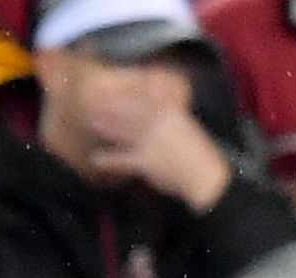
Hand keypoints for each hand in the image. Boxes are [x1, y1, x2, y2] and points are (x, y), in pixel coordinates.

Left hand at [88, 103, 231, 212]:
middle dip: (111, 105)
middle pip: (130, 111)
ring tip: (90, 122)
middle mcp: (159, 123)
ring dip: (106, 126)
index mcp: (171, 112)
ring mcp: (151, 141)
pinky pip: (122, 159)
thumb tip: (160, 112)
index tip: (115, 84)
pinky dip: (108, 159)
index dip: (129, 90)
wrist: (204, 175)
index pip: (147, 97)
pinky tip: (95, 159)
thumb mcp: (184, 129)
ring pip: (123, 131)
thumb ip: (169, 119)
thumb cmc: (196, 153)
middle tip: (92, 100)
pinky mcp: (145, 161)